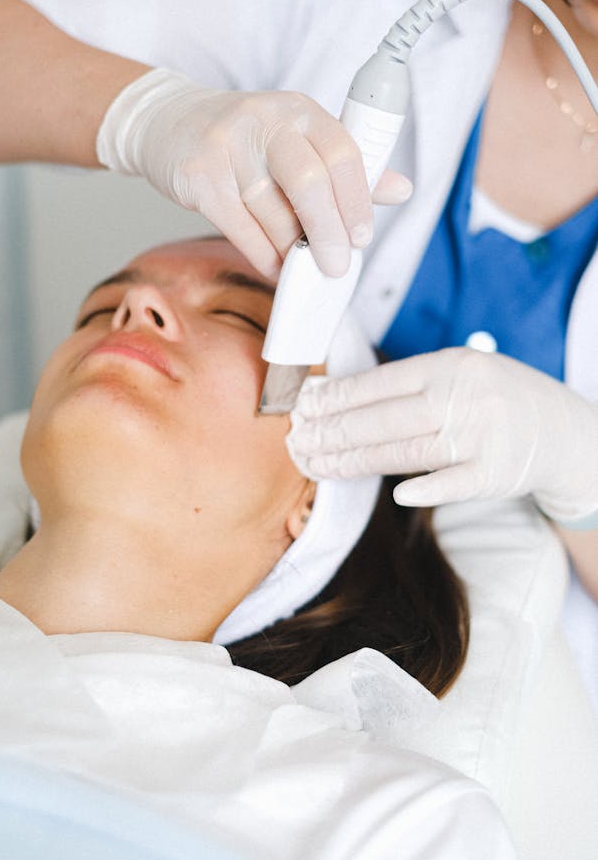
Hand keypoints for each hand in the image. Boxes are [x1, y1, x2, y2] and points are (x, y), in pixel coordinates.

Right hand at [96, 69, 411, 278]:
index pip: (342, 153)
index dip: (357, 201)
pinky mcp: (199, 176)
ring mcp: (228, 147)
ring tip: (300, 267)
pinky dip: (262, 255)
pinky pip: (239, 228)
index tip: (362, 238)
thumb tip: (402, 190)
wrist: (169, 123)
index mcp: (300, 110)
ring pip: (272, 214)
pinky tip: (274, 265)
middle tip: (337, 266)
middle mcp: (265, 121)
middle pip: (309, 183)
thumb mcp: (298, 140)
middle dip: (327, 233)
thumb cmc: (246, 140)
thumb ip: (346, 167)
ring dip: (290, 251)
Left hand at [287, 347, 597, 521]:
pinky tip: (395, 494)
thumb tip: (335, 396)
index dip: (337, 398)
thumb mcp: (460, 373)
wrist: (562, 430)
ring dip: (355, 461)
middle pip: (385, 419)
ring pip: (406, 452)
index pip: (381, 383)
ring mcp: (483, 437)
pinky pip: (452, 483)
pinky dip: (424, 489)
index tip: (303, 407)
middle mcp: (466, 397)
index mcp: (451, 366)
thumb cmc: (496, 398)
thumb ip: (408, 384)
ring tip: (317, 465)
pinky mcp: (497, 474)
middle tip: (296, 441)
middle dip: (333, 432)